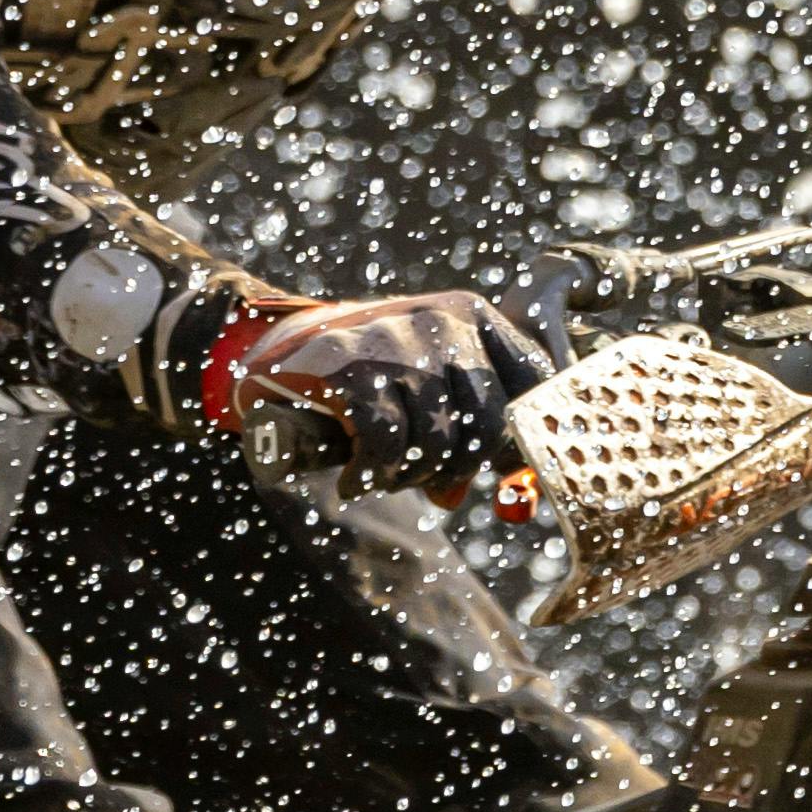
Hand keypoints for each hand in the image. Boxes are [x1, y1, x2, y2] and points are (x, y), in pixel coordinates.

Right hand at [212, 291, 540, 494]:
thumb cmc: (372, 380)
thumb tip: (485, 496)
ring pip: (436, 440)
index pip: (530, 381)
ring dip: (408, 476)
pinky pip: (386, 444)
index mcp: (472, 315)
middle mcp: (442, 320)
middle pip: (488, 423)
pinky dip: (371, 475)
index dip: (525, 441)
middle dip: (457, 468)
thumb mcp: (429, 392)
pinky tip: (354, 479)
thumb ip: (467, 434)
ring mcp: (397, 341)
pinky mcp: (352, 368)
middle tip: (422, 480)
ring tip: (384, 472)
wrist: (282, 353)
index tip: (513, 480)